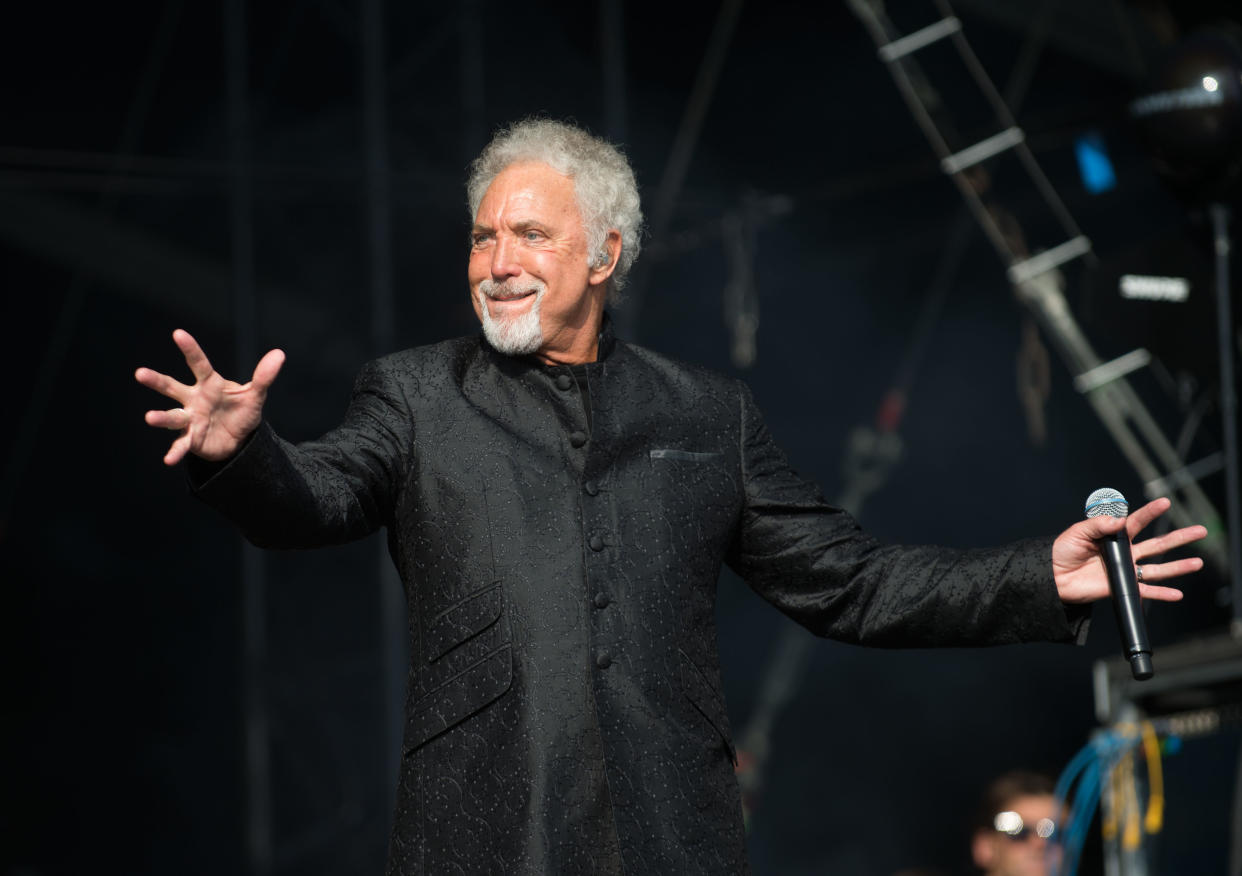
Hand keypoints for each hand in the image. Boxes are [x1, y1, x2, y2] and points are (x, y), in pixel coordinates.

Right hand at [135, 328, 284, 465]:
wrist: (239, 439)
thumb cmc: (241, 411)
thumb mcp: (255, 395)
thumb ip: (263, 377)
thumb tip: (279, 354)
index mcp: (209, 384)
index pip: (199, 364)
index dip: (190, 349)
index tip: (178, 333)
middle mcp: (194, 399)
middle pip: (172, 387)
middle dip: (156, 381)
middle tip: (140, 373)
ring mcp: (190, 419)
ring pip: (172, 417)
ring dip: (161, 418)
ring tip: (149, 418)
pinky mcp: (191, 439)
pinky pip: (181, 445)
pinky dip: (175, 452)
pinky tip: (168, 460)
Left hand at [1052, 497, 1205, 603]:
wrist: (1052, 577)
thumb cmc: (1062, 551)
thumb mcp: (1077, 533)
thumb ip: (1098, 525)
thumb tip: (1119, 520)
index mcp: (1114, 536)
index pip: (1136, 522)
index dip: (1151, 512)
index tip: (1166, 502)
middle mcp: (1124, 552)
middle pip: (1158, 544)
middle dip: (1179, 537)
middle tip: (1200, 531)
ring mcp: (1125, 570)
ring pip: (1158, 568)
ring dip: (1178, 566)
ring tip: (1198, 563)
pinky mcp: (1121, 587)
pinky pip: (1145, 591)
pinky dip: (1161, 594)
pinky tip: (1177, 594)